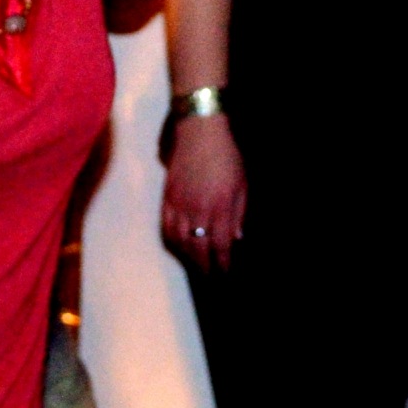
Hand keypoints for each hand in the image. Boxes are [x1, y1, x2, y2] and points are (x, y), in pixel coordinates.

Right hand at [161, 114, 246, 273]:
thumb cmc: (226, 156)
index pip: (220, 245)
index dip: (222, 262)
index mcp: (220, 207)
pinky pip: (166, 226)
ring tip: (195, 264)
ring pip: (179, 241)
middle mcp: (198, 210)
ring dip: (187, 257)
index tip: (225, 271)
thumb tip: (237, 237)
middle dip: (204, 266)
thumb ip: (238, 213)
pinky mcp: (167, 197)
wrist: (199, 131)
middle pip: (197, 249)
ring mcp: (179, 204)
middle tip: (209, 275)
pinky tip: (178, 245)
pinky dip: (171, 241)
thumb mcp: (242, 184)